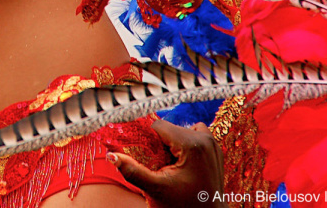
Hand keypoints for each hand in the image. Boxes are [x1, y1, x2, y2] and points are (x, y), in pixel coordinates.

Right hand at [109, 120, 226, 207]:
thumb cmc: (182, 207)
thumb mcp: (155, 189)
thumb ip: (132, 171)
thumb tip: (110, 156)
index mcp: (192, 145)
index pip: (159, 126)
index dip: (149, 141)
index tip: (150, 158)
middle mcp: (205, 139)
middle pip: (170, 129)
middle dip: (161, 144)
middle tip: (162, 166)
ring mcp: (213, 143)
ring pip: (181, 130)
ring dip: (173, 143)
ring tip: (172, 165)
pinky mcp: (216, 149)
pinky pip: (195, 136)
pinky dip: (185, 145)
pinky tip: (182, 163)